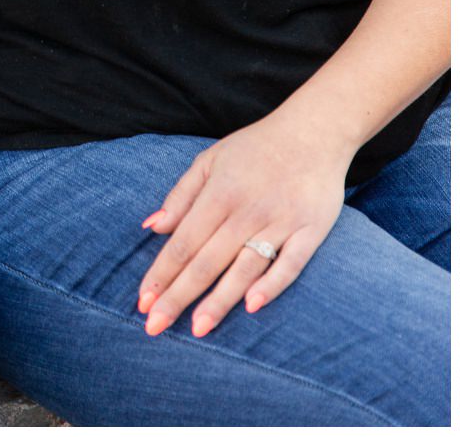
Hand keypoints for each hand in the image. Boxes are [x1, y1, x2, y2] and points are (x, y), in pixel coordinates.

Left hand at [137, 112, 351, 336]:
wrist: (317, 130)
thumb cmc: (257, 148)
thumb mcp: (211, 160)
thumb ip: (181, 195)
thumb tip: (151, 228)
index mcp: (221, 192)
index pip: (184, 241)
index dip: (162, 273)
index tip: (142, 303)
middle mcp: (249, 209)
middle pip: (208, 260)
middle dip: (179, 296)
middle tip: (155, 327)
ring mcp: (282, 220)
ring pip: (245, 268)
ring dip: (220, 300)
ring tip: (197, 329)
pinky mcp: (312, 229)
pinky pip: (291, 262)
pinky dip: (273, 284)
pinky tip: (252, 305)